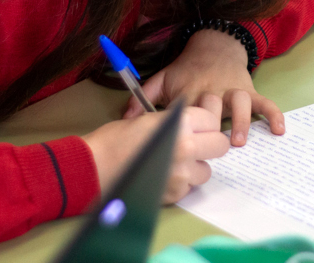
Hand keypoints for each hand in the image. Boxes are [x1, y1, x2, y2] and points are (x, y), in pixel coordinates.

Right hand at [83, 106, 229, 203]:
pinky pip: (188, 188)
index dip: (205, 122)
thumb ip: (177, 121)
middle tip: (193, 144)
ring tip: (173, 162)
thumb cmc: (116, 138)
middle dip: (209, 144)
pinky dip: (179, 183)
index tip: (197, 124)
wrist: (94, 166)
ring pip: (205, 171)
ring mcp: (182, 174)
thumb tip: (196, 124)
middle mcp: (187, 148)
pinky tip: (161, 175)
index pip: (212, 120)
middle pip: (219, 145)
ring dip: (194, 167)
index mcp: (181, 123)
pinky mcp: (175, 194)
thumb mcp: (150, 119)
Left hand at [123, 29, 284, 146]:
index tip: (175, 148)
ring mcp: (232, 91)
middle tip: (209, 148)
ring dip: (240, 122)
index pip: (183, 112)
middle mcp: (212, 91)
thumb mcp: (161, 78)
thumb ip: (142, 99)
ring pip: (239, 104)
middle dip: (211, 127)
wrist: (214, 45)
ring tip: (238, 141)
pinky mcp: (248, 90)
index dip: (180, 130)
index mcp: (189, 91)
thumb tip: (126, 120)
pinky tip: (279, 130)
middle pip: (212, 110)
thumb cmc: (186, 68)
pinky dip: (273, 114)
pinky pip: (264, 102)